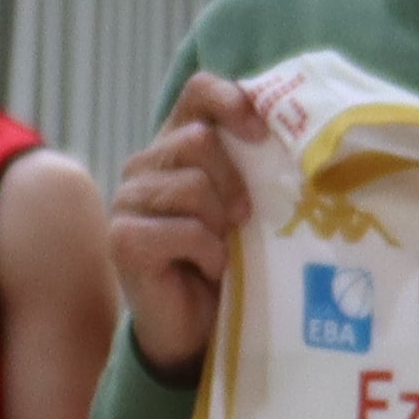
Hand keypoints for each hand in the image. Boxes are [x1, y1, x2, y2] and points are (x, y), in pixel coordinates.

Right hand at [108, 72, 270, 385]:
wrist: (196, 327)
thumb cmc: (226, 260)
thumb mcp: (245, 202)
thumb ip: (252, 163)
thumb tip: (294, 130)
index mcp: (176, 144)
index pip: (198, 91)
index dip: (231, 100)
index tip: (262, 133)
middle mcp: (144, 164)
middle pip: (198, 140)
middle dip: (233, 182)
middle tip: (242, 220)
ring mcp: (127, 200)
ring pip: (192, 185)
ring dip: (221, 224)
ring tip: (222, 249)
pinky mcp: (124, 239)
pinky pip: (184, 229)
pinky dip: (207, 252)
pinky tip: (206, 268)